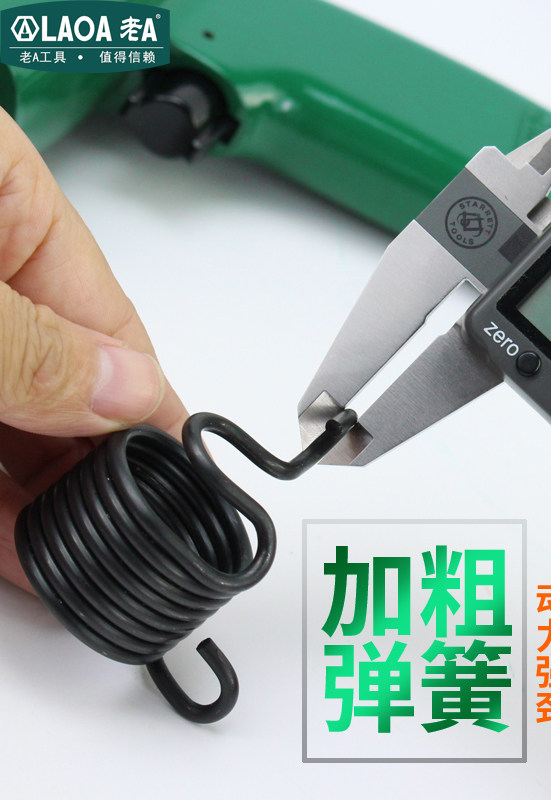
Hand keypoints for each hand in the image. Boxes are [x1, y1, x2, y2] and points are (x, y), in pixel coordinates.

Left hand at [0, 107, 186, 589]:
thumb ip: (32, 345)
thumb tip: (127, 393)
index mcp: (3, 196)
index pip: (113, 320)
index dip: (148, 405)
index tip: (180, 468)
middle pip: (62, 378)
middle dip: (92, 462)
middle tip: (122, 532)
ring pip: (11, 417)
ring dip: (36, 492)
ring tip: (65, 560)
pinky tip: (13, 540)